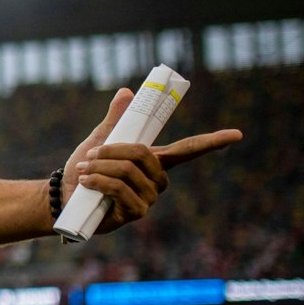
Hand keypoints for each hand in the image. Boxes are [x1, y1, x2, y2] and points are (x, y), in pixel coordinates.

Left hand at [66, 88, 242, 232]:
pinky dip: (99, 181)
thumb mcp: (99, 141)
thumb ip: (116, 120)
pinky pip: (120, 188)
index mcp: (156, 161)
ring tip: (84, 170)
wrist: (67, 198)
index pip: (189, 149)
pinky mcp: (137, 212)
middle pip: (144, 154)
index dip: (214, 141)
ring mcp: (149, 198)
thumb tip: (126, 91)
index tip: (237, 134)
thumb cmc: (86, 170)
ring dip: (100, 166)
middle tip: (90, 155)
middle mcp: (158, 180)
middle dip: (111, 151)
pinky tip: (87, 182)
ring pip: (128, 171)